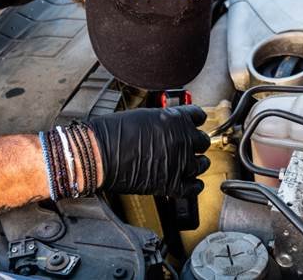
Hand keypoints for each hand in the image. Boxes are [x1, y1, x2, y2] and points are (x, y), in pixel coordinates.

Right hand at [87, 105, 210, 196]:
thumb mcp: (145, 115)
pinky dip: (194, 186)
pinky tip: (191, 183)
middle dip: (196, 143)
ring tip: (191, 165)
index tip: (194, 125)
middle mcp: (182, 139)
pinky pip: (194, 187)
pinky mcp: (171, 184)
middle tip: (189, 146)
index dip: (195, 121)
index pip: (198, 117)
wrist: (99, 154)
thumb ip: (165, 121)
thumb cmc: (114, 132)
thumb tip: (170, 127)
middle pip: (202, 141)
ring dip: (197, 164)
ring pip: (202, 164)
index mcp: (176, 119)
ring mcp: (179, 162)